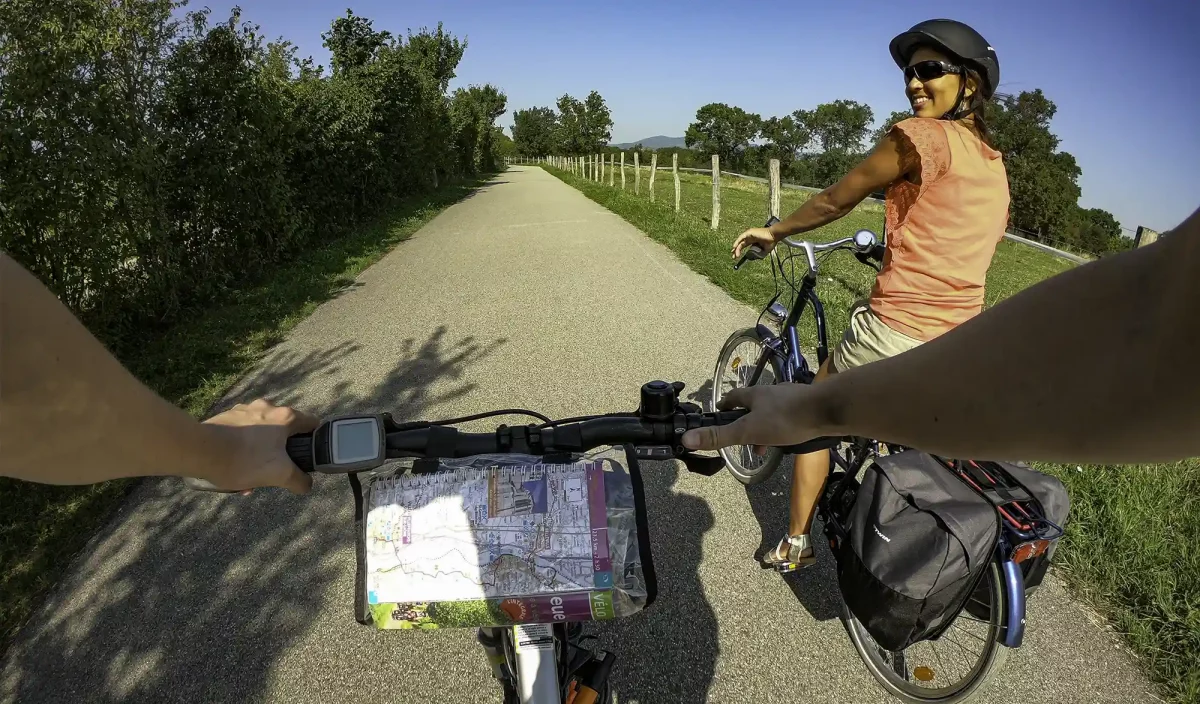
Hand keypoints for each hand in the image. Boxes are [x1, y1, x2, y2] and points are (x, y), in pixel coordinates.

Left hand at [197, 399, 318, 493]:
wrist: (200, 451)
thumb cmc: (244, 459)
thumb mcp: (278, 475)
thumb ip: (298, 480)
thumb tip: (307, 485)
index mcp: (285, 417)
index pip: (313, 424)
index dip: (314, 441)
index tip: (307, 456)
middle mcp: (267, 407)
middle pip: (284, 429)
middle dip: (281, 450)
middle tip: (274, 469)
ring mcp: (244, 409)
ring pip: (262, 431)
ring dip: (261, 449)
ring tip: (250, 472)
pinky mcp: (226, 416)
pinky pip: (243, 431)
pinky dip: (243, 445)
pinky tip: (234, 464)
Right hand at [682, 384, 823, 450]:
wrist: (827, 411)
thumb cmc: (785, 419)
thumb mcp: (748, 431)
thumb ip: (720, 436)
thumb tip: (686, 438)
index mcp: (754, 394)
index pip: (733, 397)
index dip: (724, 406)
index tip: (719, 413)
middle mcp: (771, 392)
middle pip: (753, 406)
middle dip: (746, 423)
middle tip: (743, 441)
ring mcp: (790, 398)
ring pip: (772, 413)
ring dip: (765, 428)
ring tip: (765, 447)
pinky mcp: (807, 406)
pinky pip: (789, 417)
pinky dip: (783, 428)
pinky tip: (788, 440)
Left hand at [732, 227, 776, 258]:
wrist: (774, 236)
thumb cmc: (771, 242)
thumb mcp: (763, 251)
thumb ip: (758, 254)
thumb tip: (752, 258)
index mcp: (753, 240)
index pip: (744, 246)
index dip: (739, 250)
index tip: (737, 256)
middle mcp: (750, 237)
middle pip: (741, 244)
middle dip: (736, 251)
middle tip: (734, 257)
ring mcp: (749, 234)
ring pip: (740, 241)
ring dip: (736, 248)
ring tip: (734, 254)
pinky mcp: (749, 232)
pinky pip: (741, 237)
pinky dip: (737, 242)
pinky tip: (735, 247)